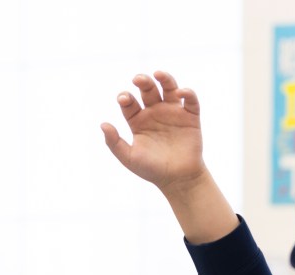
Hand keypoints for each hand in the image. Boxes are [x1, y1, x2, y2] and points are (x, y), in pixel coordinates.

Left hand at [102, 71, 236, 243]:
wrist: (178, 180)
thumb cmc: (152, 170)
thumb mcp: (129, 158)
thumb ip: (114, 143)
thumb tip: (103, 124)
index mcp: (138, 121)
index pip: (129, 103)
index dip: (125, 97)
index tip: (124, 99)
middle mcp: (155, 113)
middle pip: (148, 90)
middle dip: (143, 81)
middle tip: (138, 79)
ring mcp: (173, 113)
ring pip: (169, 88)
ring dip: (164, 78)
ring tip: (158, 74)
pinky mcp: (190, 117)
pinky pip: (190, 100)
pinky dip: (187, 93)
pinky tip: (180, 92)